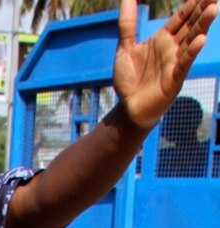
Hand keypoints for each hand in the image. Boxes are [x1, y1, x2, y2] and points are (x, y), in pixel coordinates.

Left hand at [114, 0, 218, 128]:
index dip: (191, 4)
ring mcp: (175, 62)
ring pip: (191, 40)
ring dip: (202, 25)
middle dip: (202, 9)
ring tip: (213, 9)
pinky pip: (184, 63)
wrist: (128, 108)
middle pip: (190, 25)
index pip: (181, 17)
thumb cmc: (129, 79)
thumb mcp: (125, 47)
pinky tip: (200, 40)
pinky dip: (191, 52)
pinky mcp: (173, 79)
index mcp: (162, 39)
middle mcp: (172, 48)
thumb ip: (127, 23)